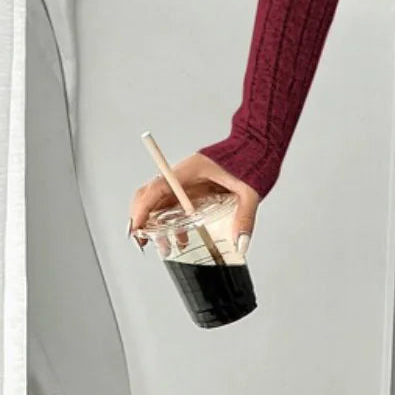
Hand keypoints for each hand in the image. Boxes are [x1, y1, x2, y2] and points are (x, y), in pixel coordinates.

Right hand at [127, 152, 259, 254]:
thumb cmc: (251, 159)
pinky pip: (175, 207)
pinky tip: (181, 239)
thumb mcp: (250, 191)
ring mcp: (187, 183)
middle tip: (143, 243)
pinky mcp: (194, 190)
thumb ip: (245, 217)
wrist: (258, 146)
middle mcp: (183, 176)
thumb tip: (241, 243)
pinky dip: (172, 223)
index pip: (157, 188)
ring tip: (166, 247)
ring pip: (161, 204)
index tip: (137, 228)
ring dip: (157, 225)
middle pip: (151, 196)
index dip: (143, 208)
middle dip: (143, 220)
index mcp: (190, 170)